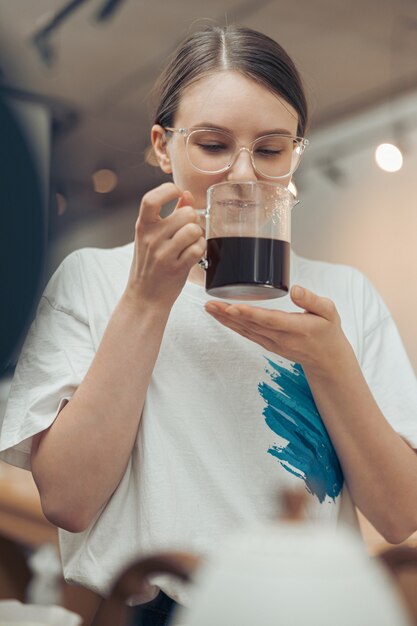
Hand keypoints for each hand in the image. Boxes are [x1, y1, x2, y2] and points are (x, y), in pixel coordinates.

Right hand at [125, 183, 205, 309]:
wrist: (145, 297)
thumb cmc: (150, 266)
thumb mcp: (152, 238)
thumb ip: (170, 214)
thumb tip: (185, 194)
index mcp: (143, 226)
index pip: (151, 199)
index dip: (168, 190)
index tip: (178, 192)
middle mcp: (151, 238)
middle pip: (185, 213)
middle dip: (193, 220)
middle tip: (189, 230)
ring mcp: (163, 254)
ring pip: (193, 229)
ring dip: (198, 236)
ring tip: (191, 243)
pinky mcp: (176, 268)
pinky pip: (198, 248)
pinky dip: (200, 250)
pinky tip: (194, 254)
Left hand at [205, 285, 351, 374]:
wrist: (327, 359)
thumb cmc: (328, 331)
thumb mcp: (329, 312)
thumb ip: (312, 300)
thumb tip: (296, 290)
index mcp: (296, 328)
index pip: (270, 320)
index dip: (250, 314)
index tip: (233, 307)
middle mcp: (281, 338)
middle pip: (251, 325)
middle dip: (229, 315)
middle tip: (211, 304)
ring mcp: (272, 343)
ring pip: (245, 331)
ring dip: (225, 320)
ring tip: (209, 308)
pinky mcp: (267, 344)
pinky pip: (247, 334)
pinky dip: (232, 326)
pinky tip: (220, 316)